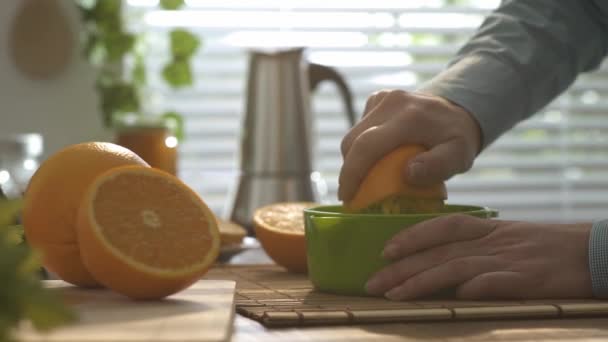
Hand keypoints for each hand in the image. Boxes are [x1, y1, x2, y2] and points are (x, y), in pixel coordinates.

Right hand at [338, 90, 481, 200]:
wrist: (458, 109)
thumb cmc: (457, 137)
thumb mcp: (459, 155)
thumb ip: (438, 166)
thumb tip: (408, 174)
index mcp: (409, 116)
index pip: (367, 145)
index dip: (352, 173)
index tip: (347, 197)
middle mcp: (391, 102)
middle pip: (353, 141)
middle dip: (349, 171)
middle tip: (354, 195)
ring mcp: (381, 98)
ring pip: (353, 136)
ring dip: (355, 160)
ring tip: (367, 179)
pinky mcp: (376, 99)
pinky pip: (359, 128)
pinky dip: (362, 148)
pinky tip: (378, 157)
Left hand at [365, 214, 592, 299]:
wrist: (591, 251)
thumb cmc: (545, 247)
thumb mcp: (507, 238)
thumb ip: (474, 246)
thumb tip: (439, 262)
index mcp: (487, 229)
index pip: (441, 227)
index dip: (411, 237)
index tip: (384, 250)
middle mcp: (492, 241)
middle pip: (439, 252)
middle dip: (402, 267)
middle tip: (373, 282)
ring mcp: (509, 260)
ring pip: (458, 267)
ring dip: (423, 281)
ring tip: (397, 295)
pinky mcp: (529, 280)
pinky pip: (499, 283)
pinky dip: (476, 288)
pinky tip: (456, 298)